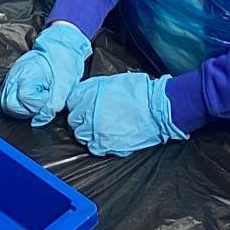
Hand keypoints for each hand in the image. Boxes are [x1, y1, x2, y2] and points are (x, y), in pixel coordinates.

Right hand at [0, 22, 91, 125]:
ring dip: (21, 107)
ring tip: (37, 100)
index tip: (48, 100)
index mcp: (27, 73)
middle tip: (40, 105)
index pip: (23, 99)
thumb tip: (40, 120)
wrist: (62, 45)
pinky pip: (10, 95)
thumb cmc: (64, 61)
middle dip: (24, 110)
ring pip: (7, 101)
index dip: (36, 106)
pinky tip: (33, 97)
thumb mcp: (64, 84)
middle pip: (8, 104)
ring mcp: (12, 76)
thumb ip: (52, 104)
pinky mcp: (14, 77)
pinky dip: (19, 101)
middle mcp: (15, 75)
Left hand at [66, 72, 186, 156]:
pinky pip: (93, 148)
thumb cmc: (140, 92)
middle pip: (73, 120)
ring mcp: (95, 130)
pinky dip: (97, 144)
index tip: (83, 106)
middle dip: (81, 119)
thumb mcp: (113, 81)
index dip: (78, 104)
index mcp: (88, 94)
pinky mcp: (106, 145)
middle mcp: (87, 113)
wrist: (157, 108)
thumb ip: (95, 88)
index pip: (71, 101)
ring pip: (81, 135)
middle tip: (92, 118)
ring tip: (99, 129)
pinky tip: (106, 138)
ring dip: (88, 132)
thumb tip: (87, 93)